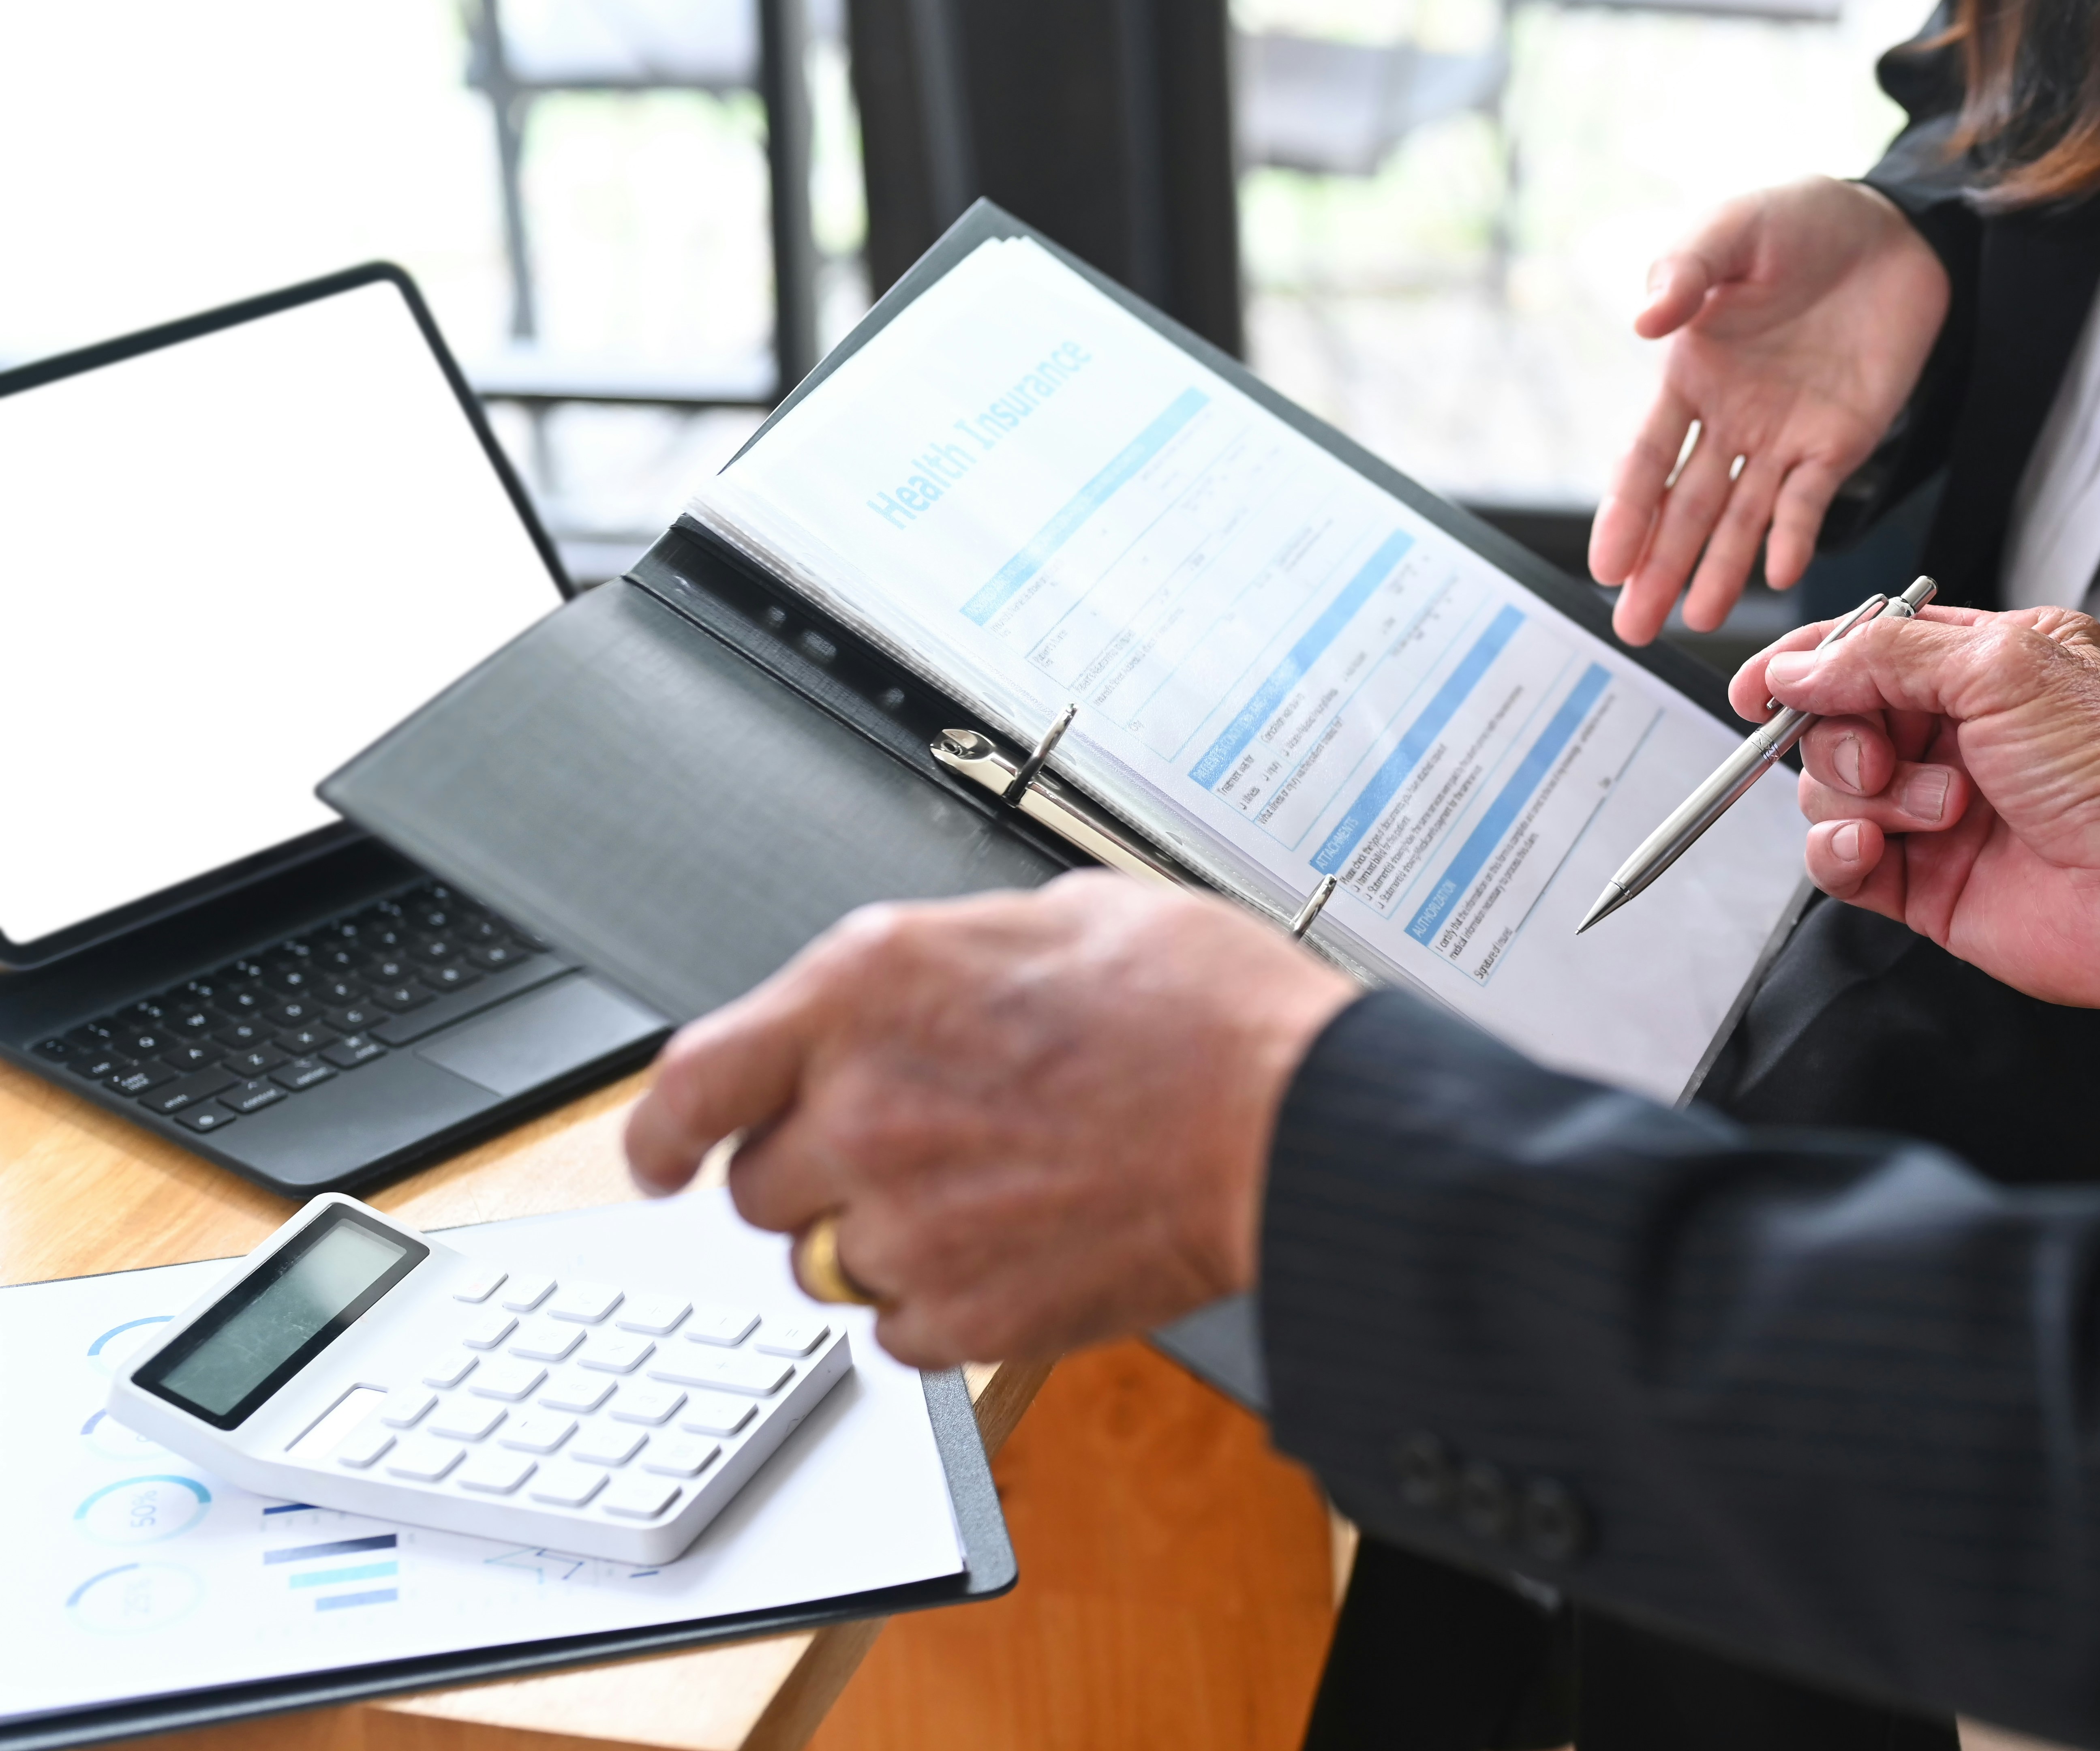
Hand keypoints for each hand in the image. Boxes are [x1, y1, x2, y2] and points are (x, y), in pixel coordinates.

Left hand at [622, 874, 1358, 1367]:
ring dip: (884, 1243)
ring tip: (988, 1202)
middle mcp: (863, 1105)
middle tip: (912, 1157)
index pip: (690, 1082)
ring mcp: (908, 1218)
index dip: (657, 1137)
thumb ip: (952, 962)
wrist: (1292, 1119)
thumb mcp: (1061, 916)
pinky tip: (1019, 1252)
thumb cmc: (1207, 1010)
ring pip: (830, 1265)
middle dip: (819, 1179)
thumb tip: (924, 995)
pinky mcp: (966, 1310)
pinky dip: (946, 1307)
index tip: (657, 1160)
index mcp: (868, 987)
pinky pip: (900, 1333)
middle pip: (762, 1189)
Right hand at [1592, 178, 1949, 644]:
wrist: (1891, 229)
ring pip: (1742, 518)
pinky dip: (1796, 535)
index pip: (1647, 459)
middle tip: (1634, 628)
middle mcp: (1731, 419)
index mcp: (1691, 374)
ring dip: (1719, 569)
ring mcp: (1784, 437)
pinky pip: (1812, 499)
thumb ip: (1685, 270)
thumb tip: (1644, 322)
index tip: (1606, 566)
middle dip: (1660, 568)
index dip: (1626, 513)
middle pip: (1687, 508)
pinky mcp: (1840, 441)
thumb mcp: (1733, 229)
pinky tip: (1781, 573)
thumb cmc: (1798, 220)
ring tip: (1699, 621)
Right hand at [1733, 606, 2099, 1029]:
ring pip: (1829, 788)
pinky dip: (1839, 849)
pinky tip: (1873, 848)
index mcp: (1985, 665)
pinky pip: (1836, 858)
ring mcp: (1934, 808)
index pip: (1865, 649)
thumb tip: (1800, 666)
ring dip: (1870, 795)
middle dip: (1845, 735)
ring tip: (1942, 810)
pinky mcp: (1920, 880)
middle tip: (1889, 753)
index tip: (1760, 685)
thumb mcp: (2002, 667)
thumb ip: (1884, 655)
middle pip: (1834, 719)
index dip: (1806, 663)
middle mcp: (1956, 733)